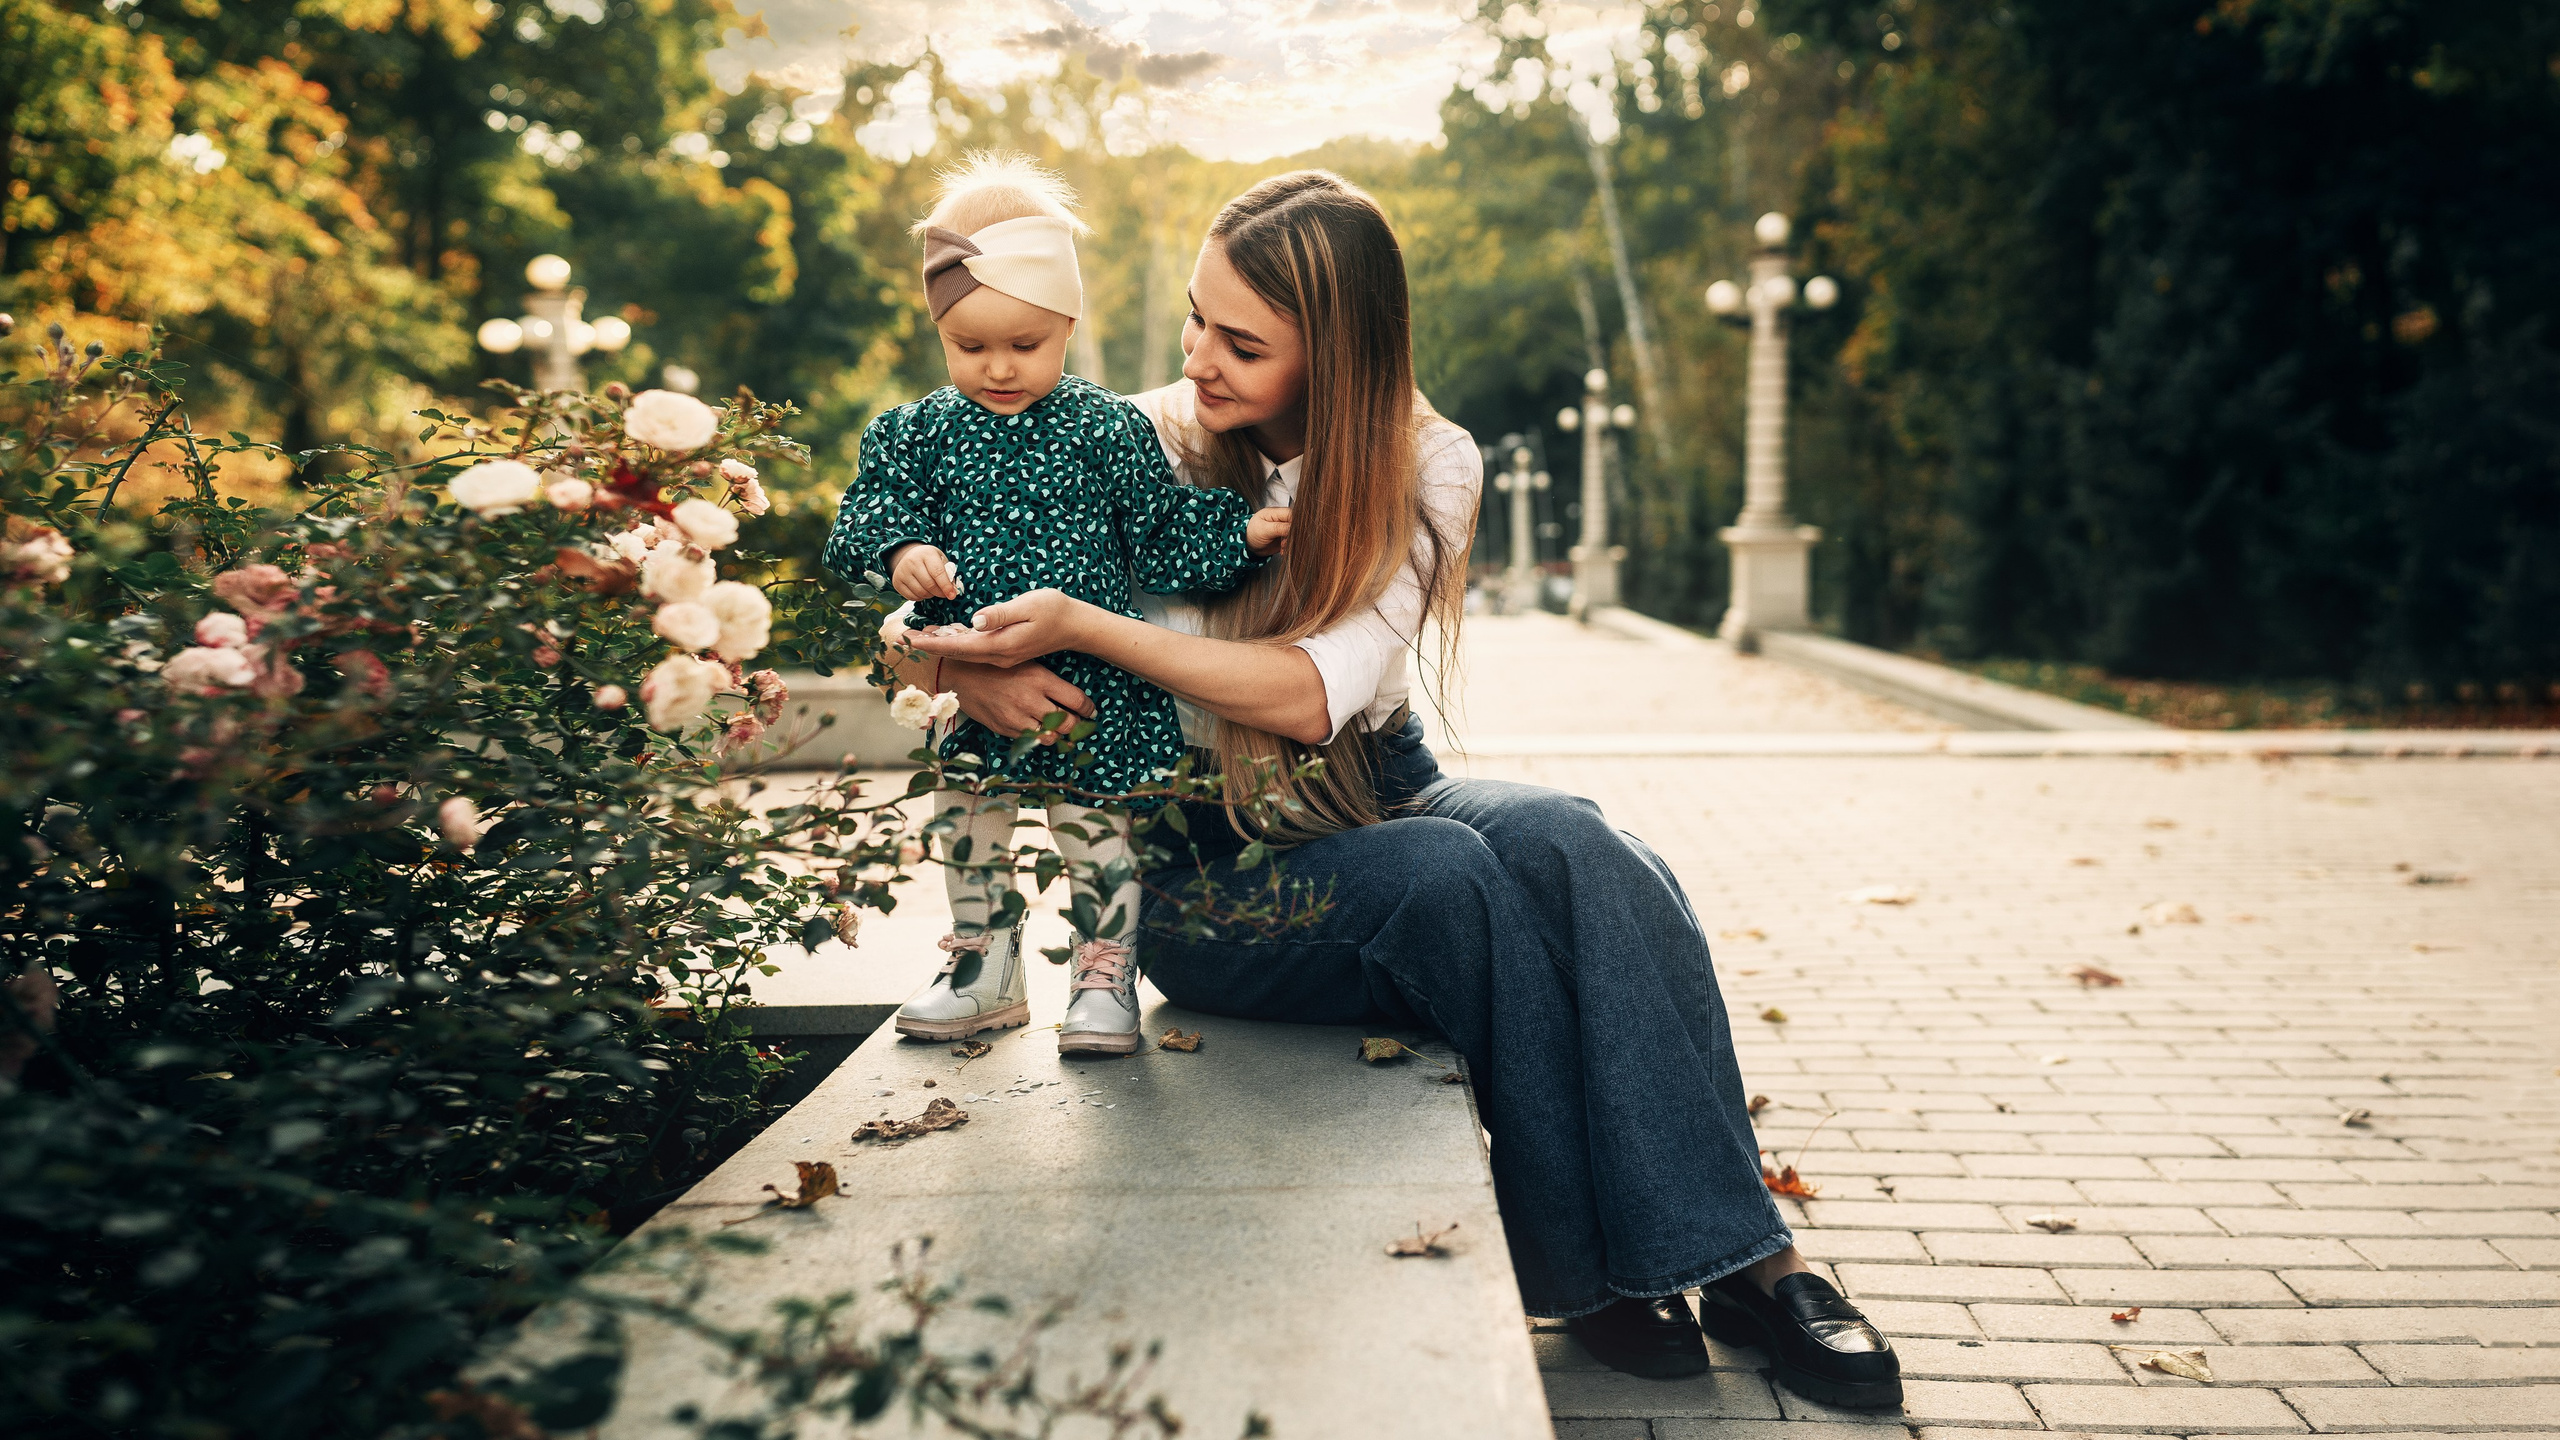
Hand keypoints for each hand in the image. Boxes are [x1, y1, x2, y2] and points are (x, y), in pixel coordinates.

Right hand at [888, 542, 961, 600]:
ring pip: (921, 592)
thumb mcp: (940, 560)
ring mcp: (902, 572)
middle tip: (943, 593)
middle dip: (939, 592)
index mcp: (927, 553)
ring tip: (932, 590)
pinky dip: (920, 598)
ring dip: (930, 595)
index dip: (946, 586)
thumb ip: (948, 573)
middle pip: (929, 585)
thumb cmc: (929, 559)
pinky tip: (922, 590)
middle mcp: (912, 561)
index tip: (952, 595)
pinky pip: (912, 597)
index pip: (937, 572)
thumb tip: (953, 590)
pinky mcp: (897, 582)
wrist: (909, 556)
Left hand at [903, 588, 1089, 668]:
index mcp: (1000, 645)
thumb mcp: (1027, 606)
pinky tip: (948, 635)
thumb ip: (1000, 614)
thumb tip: (975, 620)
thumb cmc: (1054, 611)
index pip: (959, 646)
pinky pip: (975, 651)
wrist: (1076, 626)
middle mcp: (999, 656)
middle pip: (958, 652)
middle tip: (904, 637)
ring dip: (942, 644)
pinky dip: (958, 643)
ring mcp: (1002, 656)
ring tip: (920, 636)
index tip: (910, 639)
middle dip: (931, 646)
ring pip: (965, 653)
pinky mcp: (1005, 652)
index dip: (933, 643)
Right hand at [940, 659, 1093, 743]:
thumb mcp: (1026, 662)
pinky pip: (1029, 740)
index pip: (1077, 700)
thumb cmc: (996, 664)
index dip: (1088, 709)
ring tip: (1058, 729)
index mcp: (1040, 679)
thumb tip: (1071, 698)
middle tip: (1077, 722)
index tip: (1090, 711)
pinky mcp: (1004, 728)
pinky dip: (1036, 737)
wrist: (960, 673)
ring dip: (1057, 734)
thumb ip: (1048, 681)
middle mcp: (1031, 700)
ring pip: (1050, 737)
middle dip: (1076, 725)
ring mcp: (1017, 717)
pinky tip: (1037, 729)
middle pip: (1068, 723)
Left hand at [1246, 506, 1291, 556]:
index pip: (1292, 514)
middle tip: (1285, 541)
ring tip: (1282, 546)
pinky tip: (1282, 550)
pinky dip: (1289, 547)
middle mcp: (1282, 520)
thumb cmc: (1251, 532)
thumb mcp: (1264, 529)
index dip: (1295, 523)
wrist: (1247, 545)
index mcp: (1277, 513)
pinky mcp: (1285, 539)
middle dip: (1293, 535)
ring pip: (1295, 535)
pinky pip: (1292, 542)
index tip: (1293, 532)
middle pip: (1296, 525)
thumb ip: (1279, 528)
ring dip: (1291, 542)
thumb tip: (1293, 528)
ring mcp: (1284, 530)